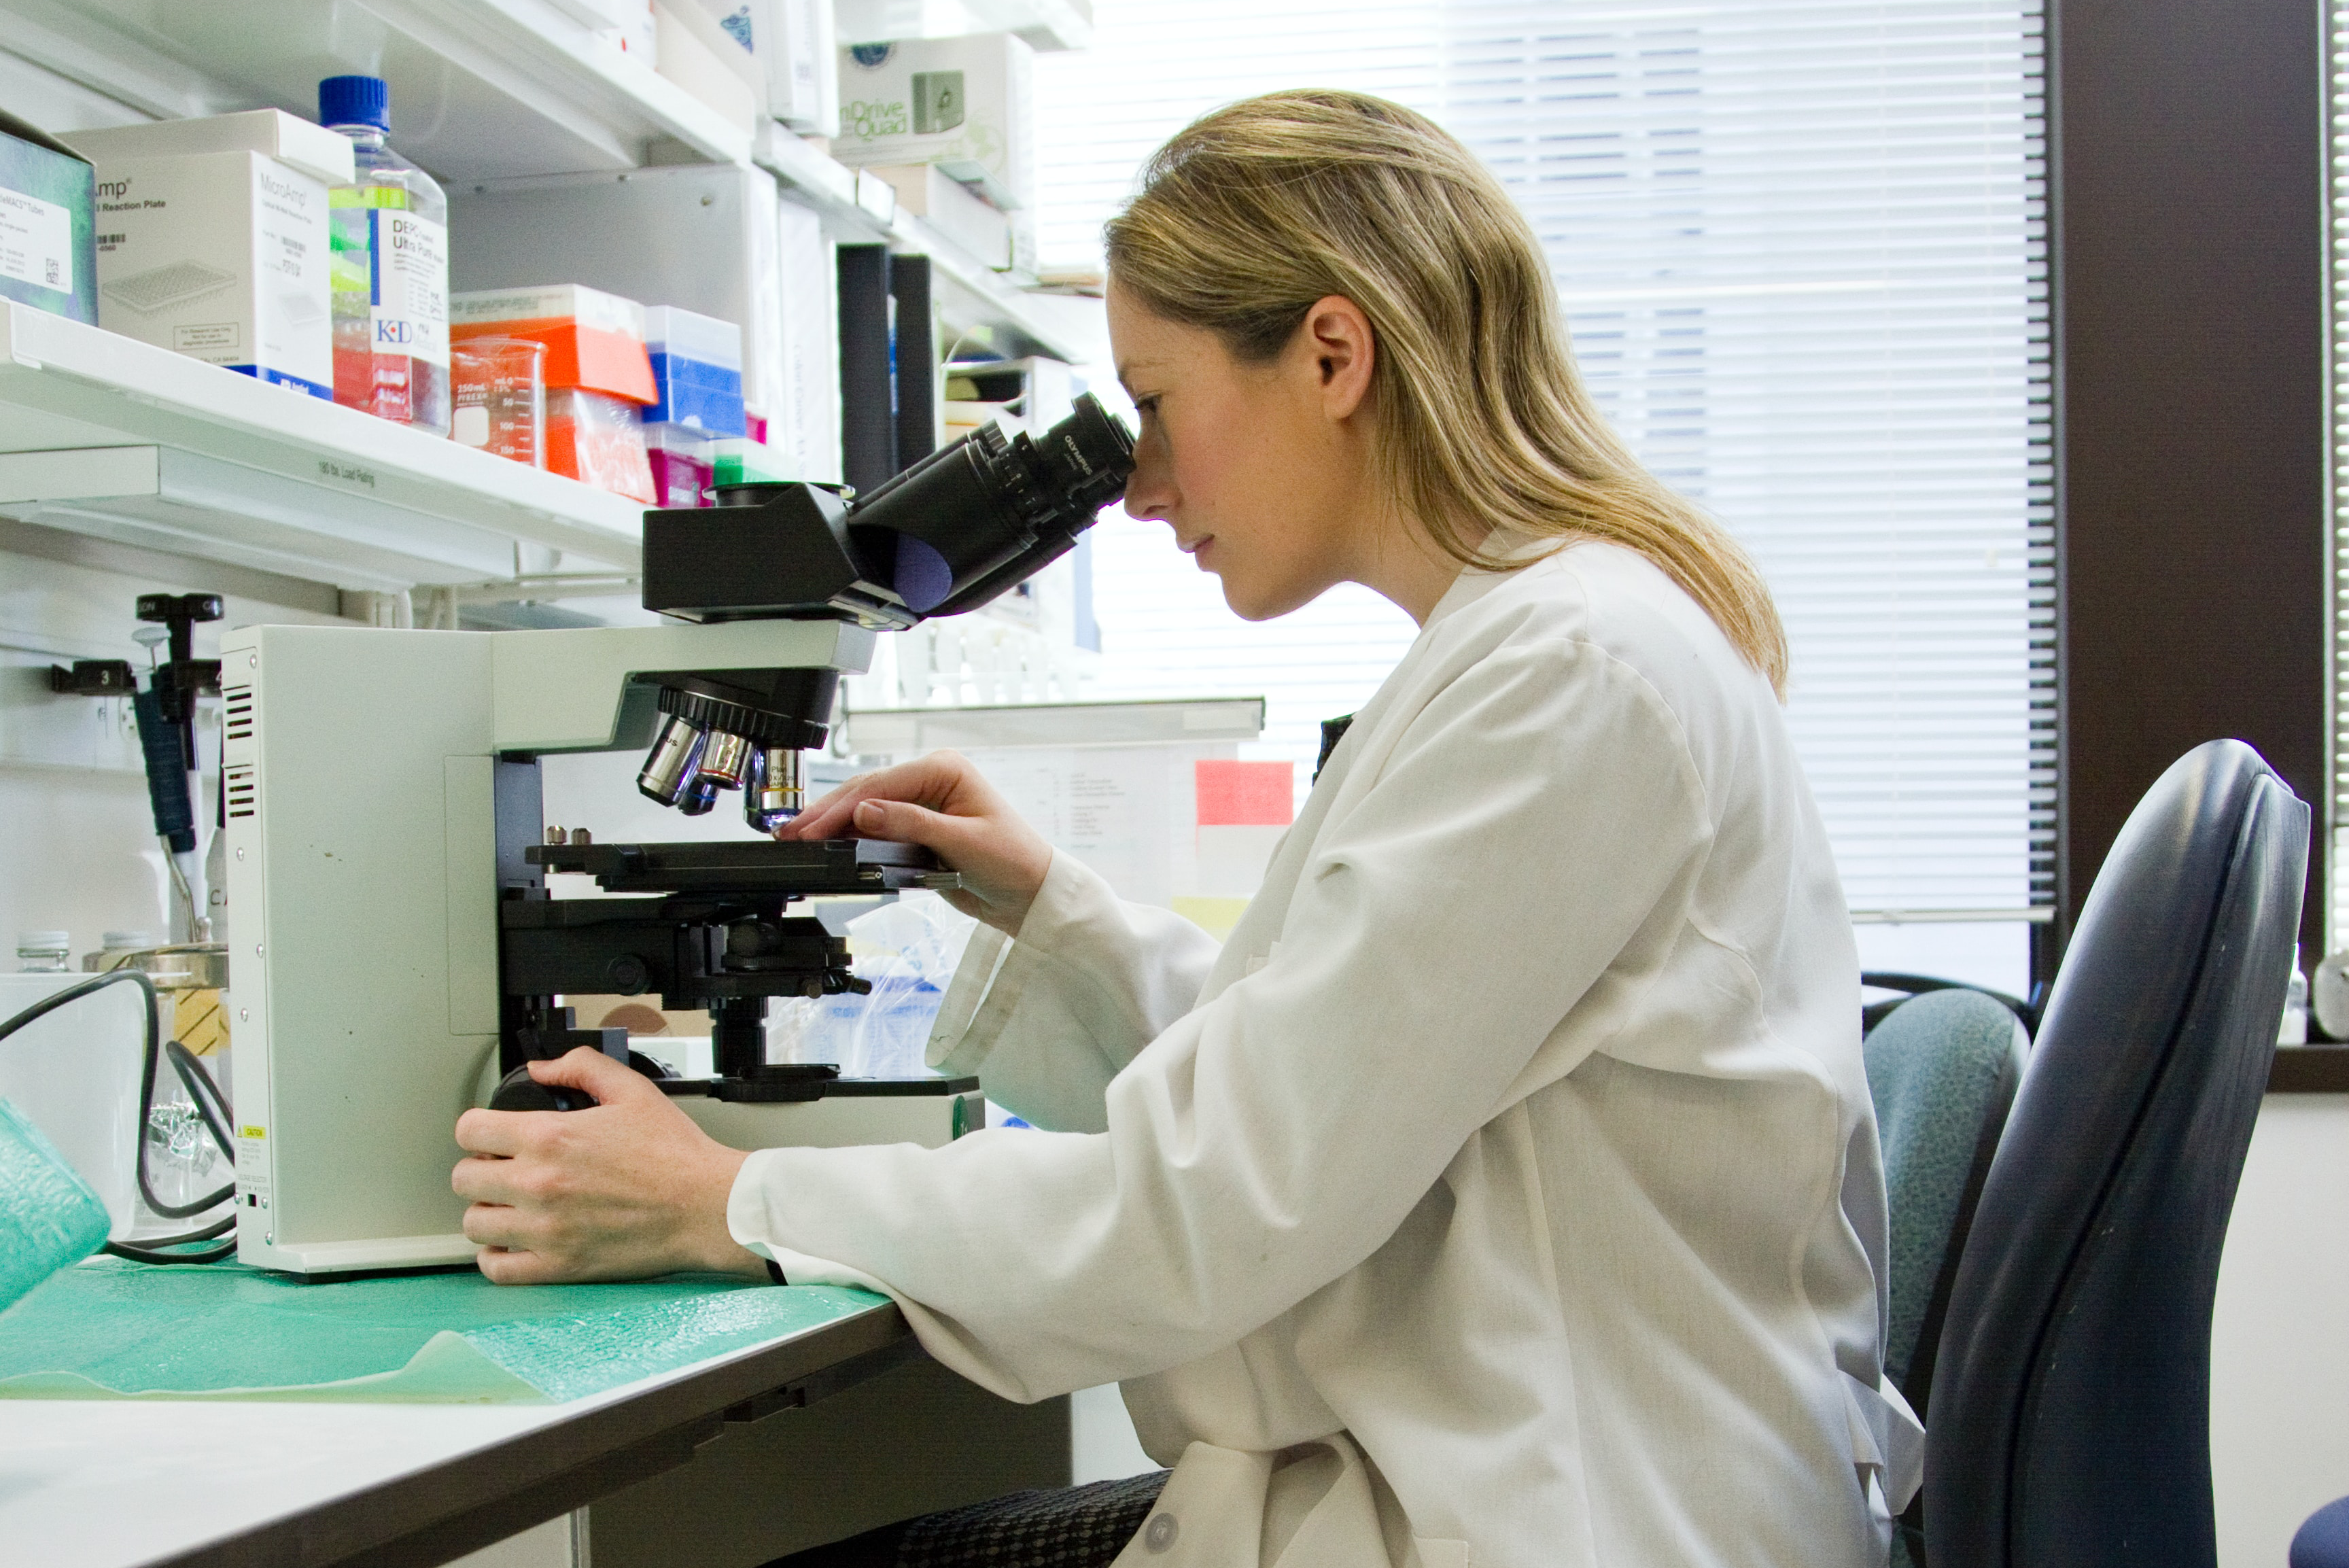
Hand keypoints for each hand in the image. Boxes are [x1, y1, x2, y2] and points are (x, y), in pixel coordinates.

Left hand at [452, 1049, 767, 1284]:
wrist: (706, 1206)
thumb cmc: (676, 1154)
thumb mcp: (631, 1090)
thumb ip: (581, 1067)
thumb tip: (540, 1069)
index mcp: (550, 1137)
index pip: (469, 1130)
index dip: (478, 1128)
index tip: (490, 1135)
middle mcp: (538, 1183)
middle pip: (464, 1178)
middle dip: (480, 1168)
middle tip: (503, 1169)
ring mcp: (544, 1229)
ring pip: (475, 1224)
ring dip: (487, 1211)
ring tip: (509, 1206)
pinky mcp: (558, 1266)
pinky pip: (497, 1269)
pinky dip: (496, 1257)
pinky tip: (512, 1242)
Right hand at [778, 749, 1051, 934]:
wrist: (1030, 894)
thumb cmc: (1013, 860)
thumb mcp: (961, 841)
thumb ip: (911, 825)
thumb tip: (864, 812)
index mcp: (944, 769)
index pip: (881, 784)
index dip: (843, 808)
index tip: (814, 828)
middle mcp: (930, 781)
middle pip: (867, 792)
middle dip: (828, 813)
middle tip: (792, 832)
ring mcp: (922, 804)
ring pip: (866, 809)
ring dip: (834, 824)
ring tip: (798, 837)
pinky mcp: (917, 829)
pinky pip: (877, 829)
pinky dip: (851, 837)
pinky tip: (828, 845)